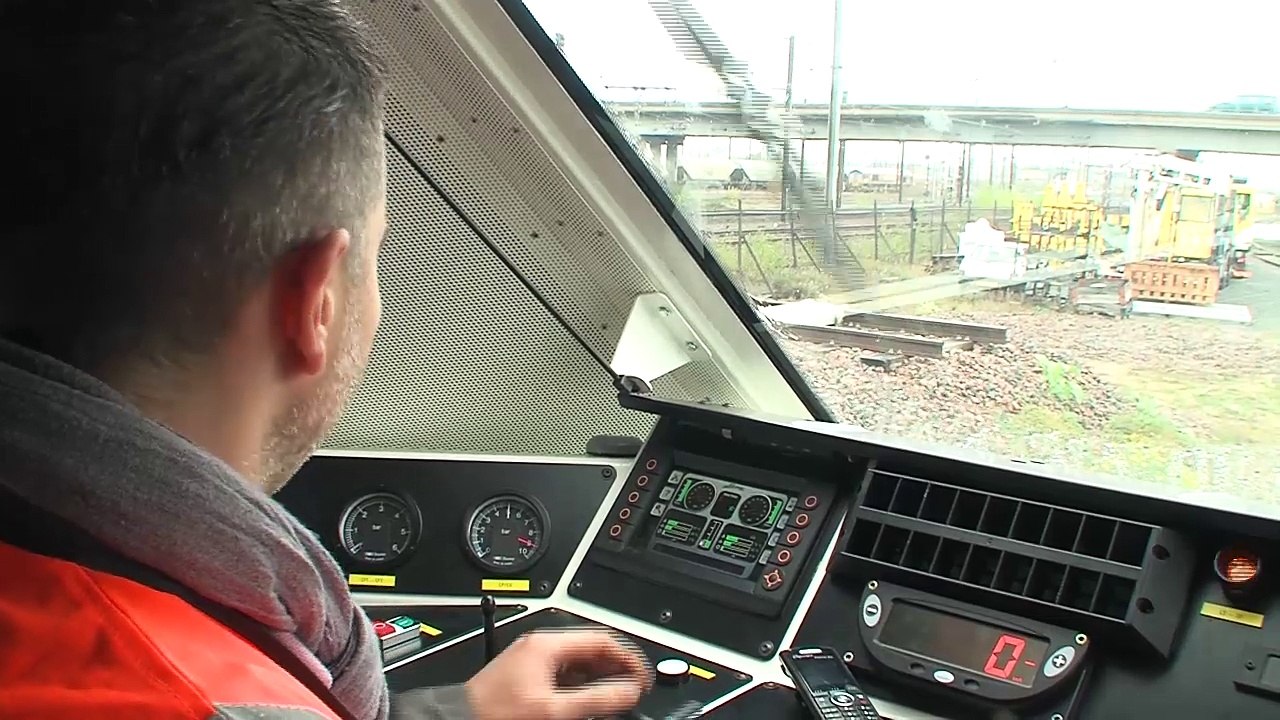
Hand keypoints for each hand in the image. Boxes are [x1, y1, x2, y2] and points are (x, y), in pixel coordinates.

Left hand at [464, 628, 652, 719]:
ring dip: (599, 679)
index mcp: (547, 645)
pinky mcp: (526, 676)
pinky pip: (563, 675)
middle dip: (616, 669)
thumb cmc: (494, 712)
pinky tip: (589, 702)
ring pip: (578, 664)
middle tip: (633, 689)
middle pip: (591, 650)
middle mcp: (540, 647)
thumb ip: (595, 700)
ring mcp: (532, 661)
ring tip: (616, 697)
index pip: (601, 640)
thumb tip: (629, 691)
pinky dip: (581, 686)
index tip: (642, 677)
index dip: (628, 658)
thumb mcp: (553, 709)